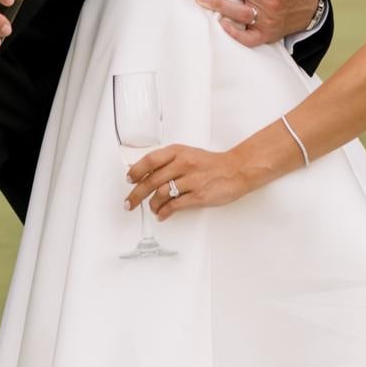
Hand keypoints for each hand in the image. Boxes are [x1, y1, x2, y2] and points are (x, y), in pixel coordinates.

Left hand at [125, 143, 252, 216]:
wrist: (236, 170)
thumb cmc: (211, 163)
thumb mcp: (188, 154)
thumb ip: (169, 162)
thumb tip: (147, 174)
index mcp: (178, 152)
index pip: (150, 160)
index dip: (136, 171)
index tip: (129, 179)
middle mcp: (183, 164)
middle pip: (152, 180)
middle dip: (137, 194)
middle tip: (129, 203)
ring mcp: (191, 180)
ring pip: (161, 194)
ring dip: (152, 205)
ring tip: (152, 208)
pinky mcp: (199, 196)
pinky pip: (175, 205)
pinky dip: (164, 212)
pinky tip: (162, 214)